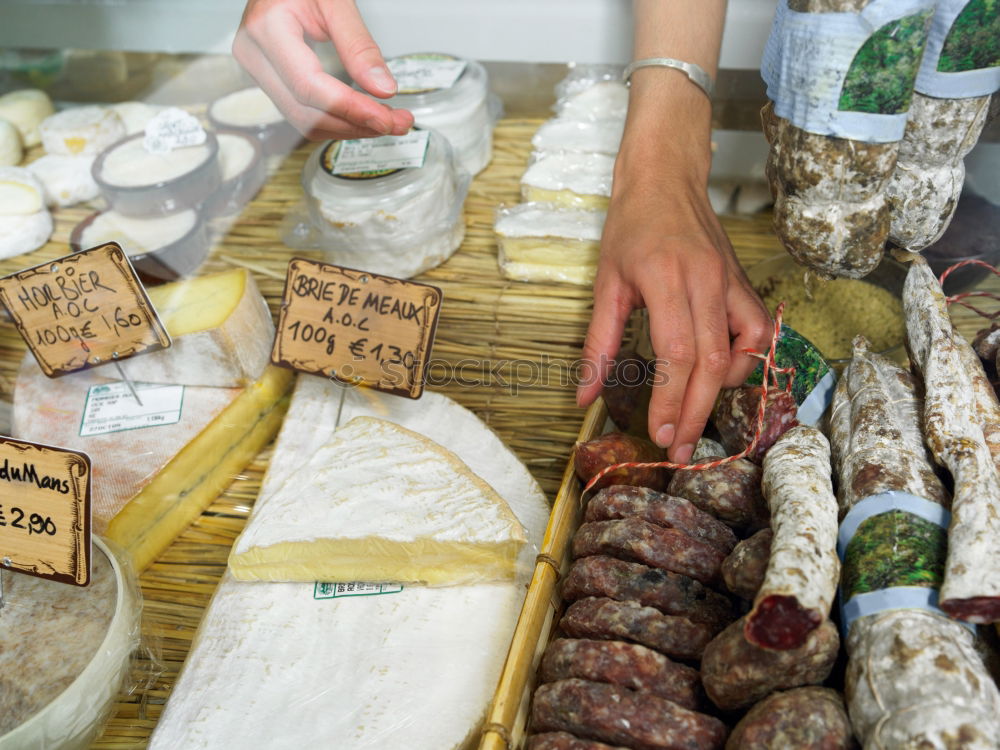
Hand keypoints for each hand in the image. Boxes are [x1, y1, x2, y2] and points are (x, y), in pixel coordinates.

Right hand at [234, 0, 413, 139]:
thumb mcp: (335, 1)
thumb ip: (359, 45)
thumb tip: (383, 88)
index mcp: (267, 29)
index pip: (309, 86)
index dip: (350, 109)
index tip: (384, 119)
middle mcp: (255, 55)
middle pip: (307, 113)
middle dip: (356, 124)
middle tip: (397, 123)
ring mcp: (258, 71)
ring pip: (305, 121)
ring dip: (349, 128)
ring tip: (386, 120)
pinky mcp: (270, 81)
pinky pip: (302, 113)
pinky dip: (336, 121)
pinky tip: (362, 116)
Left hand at [577, 137, 771, 464]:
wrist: (667, 178)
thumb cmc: (630, 227)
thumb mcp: (605, 284)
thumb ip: (597, 345)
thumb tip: (584, 397)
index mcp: (665, 279)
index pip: (676, 354)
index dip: (669, 401)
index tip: (658, 435)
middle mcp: (706, 281)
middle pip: (711, 363)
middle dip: (693, 413)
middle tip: (678, 450)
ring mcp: (731, 281)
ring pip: (742, 351)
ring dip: (720, 391)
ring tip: (693, 414)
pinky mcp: (744, 282)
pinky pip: (758, 331)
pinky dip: (745, 360)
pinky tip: (721, 373)